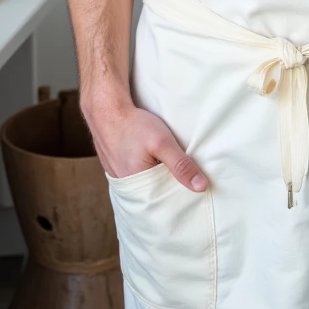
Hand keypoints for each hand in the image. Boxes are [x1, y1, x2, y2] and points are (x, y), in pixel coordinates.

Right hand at [85, 96, 207, 191]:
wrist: (106, 109)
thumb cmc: (134, 125)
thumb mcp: (162, 142)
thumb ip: (181, 165)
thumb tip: (201, 187)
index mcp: (137, 187)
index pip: (164, 199)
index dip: (179, 193)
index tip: (193, 189)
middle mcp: (126, 186)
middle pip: (154, 191)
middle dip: (168, 185)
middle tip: (183, 176)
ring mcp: (119, 175)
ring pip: (146, 181)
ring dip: (157, 175)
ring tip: (167, 166)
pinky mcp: (116, 166)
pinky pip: (136, 173)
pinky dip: (146, 168)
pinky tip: (152, 159)